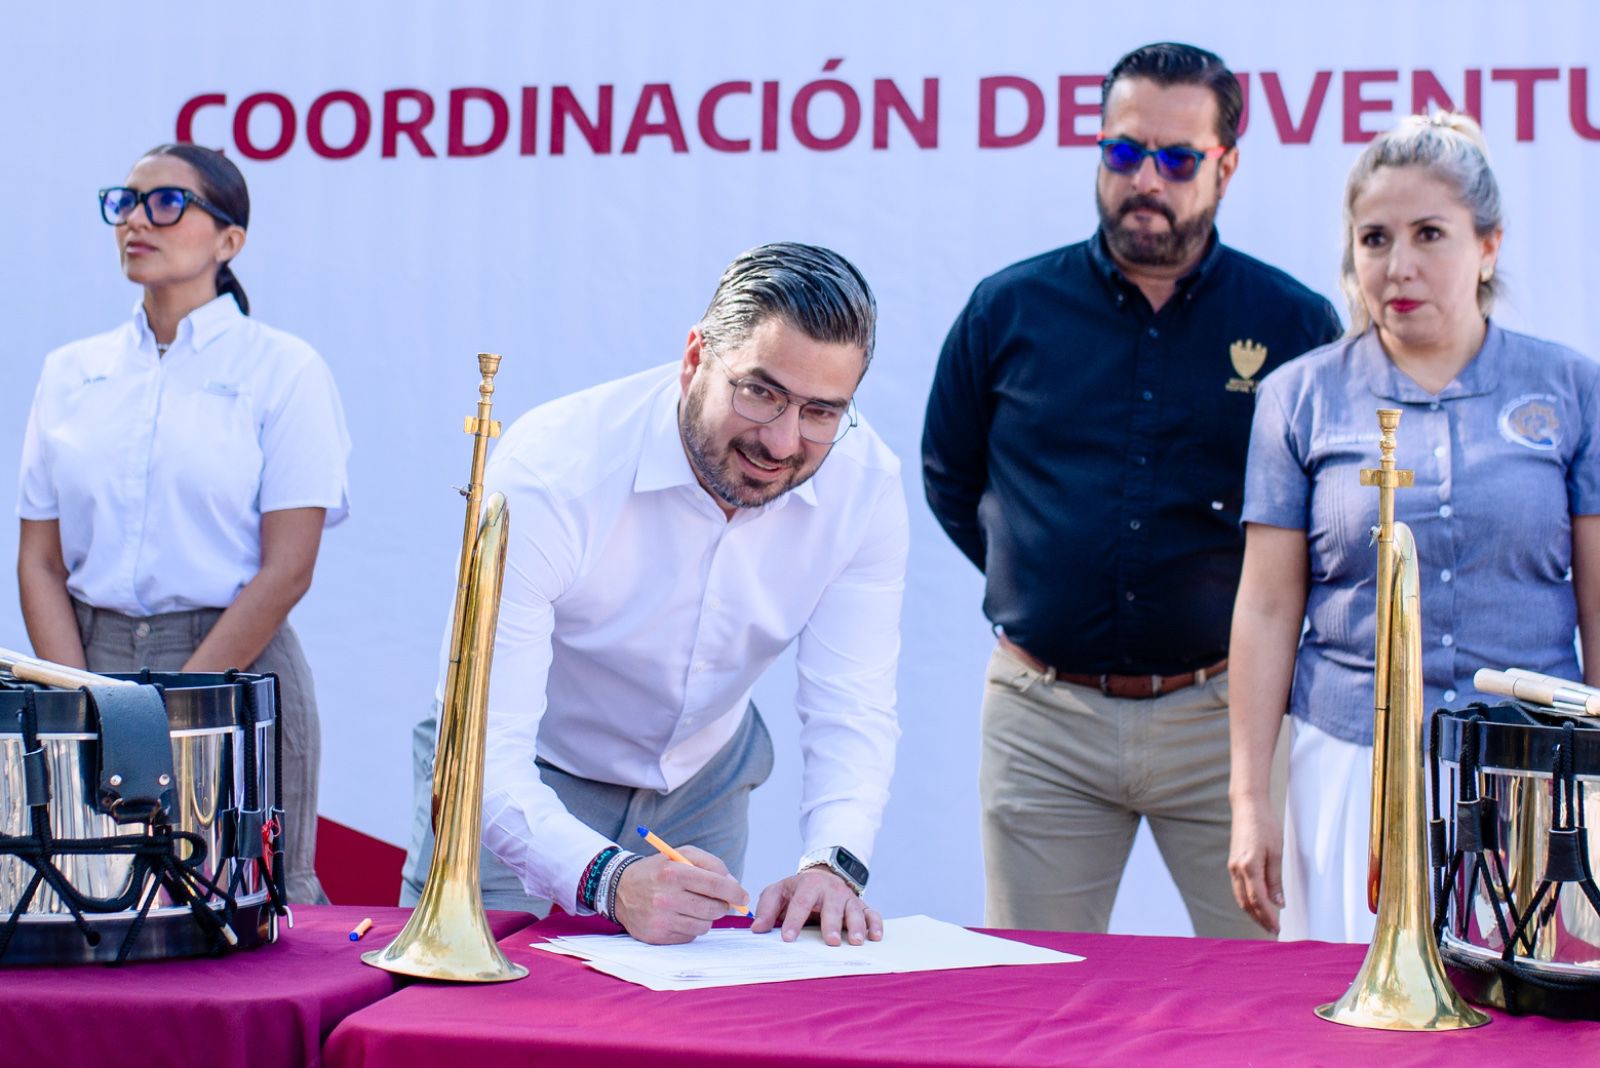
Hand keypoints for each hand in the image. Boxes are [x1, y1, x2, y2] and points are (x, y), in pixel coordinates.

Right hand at [612, 845, 748, 944]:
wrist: (621, 889)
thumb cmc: (659, 870)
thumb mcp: (681, 855)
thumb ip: (711, 865)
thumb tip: (734, 886)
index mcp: (673, 872)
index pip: (715, 885)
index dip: (735, 892)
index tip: (743, 897)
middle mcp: (665, 898)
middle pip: (714, 909)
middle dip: (722, 905)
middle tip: (718, 901)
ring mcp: (660, 920)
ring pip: (704, 926)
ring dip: (706, 917)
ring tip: (694, 906)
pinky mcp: (657, 937)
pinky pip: (690, 937)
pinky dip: (691, 927)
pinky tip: (680, 916)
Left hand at [750, 867, 881, 945]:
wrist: (822, 875)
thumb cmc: (797, 890)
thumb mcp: (778, 892)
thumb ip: (766, 909)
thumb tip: (757, 929)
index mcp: (808, 886)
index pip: (800, 903)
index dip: (793, 921)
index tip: (788, 938)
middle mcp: (831, 891)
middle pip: (832, 907)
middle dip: (831, 924)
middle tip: (830, 941)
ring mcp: (848, 898)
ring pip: (855, 910)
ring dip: (856, 926)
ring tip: (855, 942)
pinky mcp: (862, 906)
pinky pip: (872, 914)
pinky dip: (876, 924)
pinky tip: (875, 937)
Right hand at [1228, 796, 1284, 934]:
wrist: (1248, 807)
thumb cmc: (1265, 826)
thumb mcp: (1276, 852)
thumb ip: (1275, 879)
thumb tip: (1278, 903)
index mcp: (1248, 866)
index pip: (1258, 900)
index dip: (1268, 917)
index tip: (1277, 929)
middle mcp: (1237, 869)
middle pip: (1246, 903)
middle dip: (1259, 919)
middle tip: (1272, 932)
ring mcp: (1232, 867)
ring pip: (1240, 897)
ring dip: (1252, 912)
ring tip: (1265, 923)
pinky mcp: (1233, 863)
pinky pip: (1238, 889)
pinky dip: (1247, 901)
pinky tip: (1256, 905)